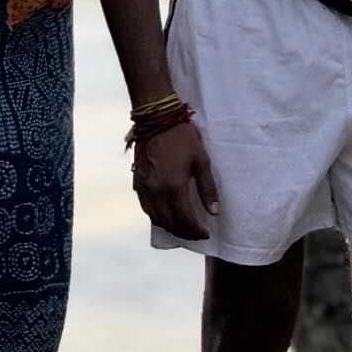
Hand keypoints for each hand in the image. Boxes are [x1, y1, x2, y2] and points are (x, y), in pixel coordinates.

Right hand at [131, 119, 219, 240]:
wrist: (156, 118)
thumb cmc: (182, 136)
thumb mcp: (201, 159)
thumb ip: (207, 187)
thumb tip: (214, 212)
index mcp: (174, 187)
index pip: (185, 220)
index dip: (196, 231)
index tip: (206, 233)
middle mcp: (156, 191)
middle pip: (169, 223)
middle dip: (184, 232)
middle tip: (195, 232)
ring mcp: (144, 187)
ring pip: (155, 218)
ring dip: (169, 226)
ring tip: (182, 225)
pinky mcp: (136, 181)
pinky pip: (146, 207)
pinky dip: (157, 215)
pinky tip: (165, 212)